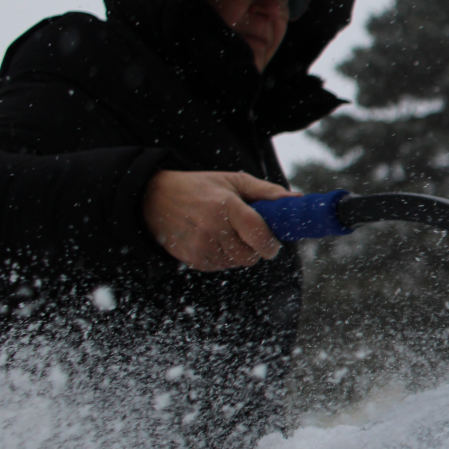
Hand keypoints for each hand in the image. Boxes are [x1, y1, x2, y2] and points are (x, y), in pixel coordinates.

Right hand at [142, 170, 300, 270]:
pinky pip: (220, 267)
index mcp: (226, 206)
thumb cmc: (199, 187)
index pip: (258, 234)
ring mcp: (200, 245)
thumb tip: (295, 199)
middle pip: (250, 255)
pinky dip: (223, 258)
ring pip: (237, 263)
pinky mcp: (192, 258)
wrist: (152, 198)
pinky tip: (213, 240)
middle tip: (248, 234)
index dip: (270, 243)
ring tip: (227, 234)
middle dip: (255, 248)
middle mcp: (212, 228)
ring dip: (239, 253)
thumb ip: (266, 192)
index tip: (274, 243)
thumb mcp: (233, 181)